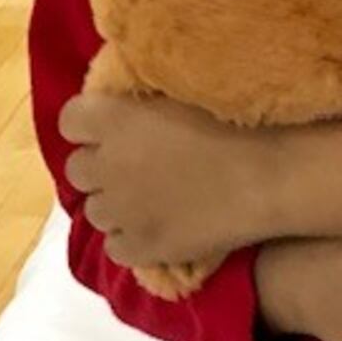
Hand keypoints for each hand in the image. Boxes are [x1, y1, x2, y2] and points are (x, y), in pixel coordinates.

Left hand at [61, 93, 275, 267]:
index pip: (71, 119)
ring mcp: (121, 212)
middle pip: (77, 168)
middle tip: (137, 162)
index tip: (116, 123)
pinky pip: (116, 246)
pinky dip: (133, 237)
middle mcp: (107, 166)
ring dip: (117, 202)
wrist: (270, 175)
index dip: (91, 122)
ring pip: (96, 211)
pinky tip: (162, 225)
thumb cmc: (239, 120)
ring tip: (153, 197)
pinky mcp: (139, 249)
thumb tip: (131, 99)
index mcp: (116, 120)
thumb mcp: (186, 91)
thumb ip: (147, 99)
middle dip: (102, 165)